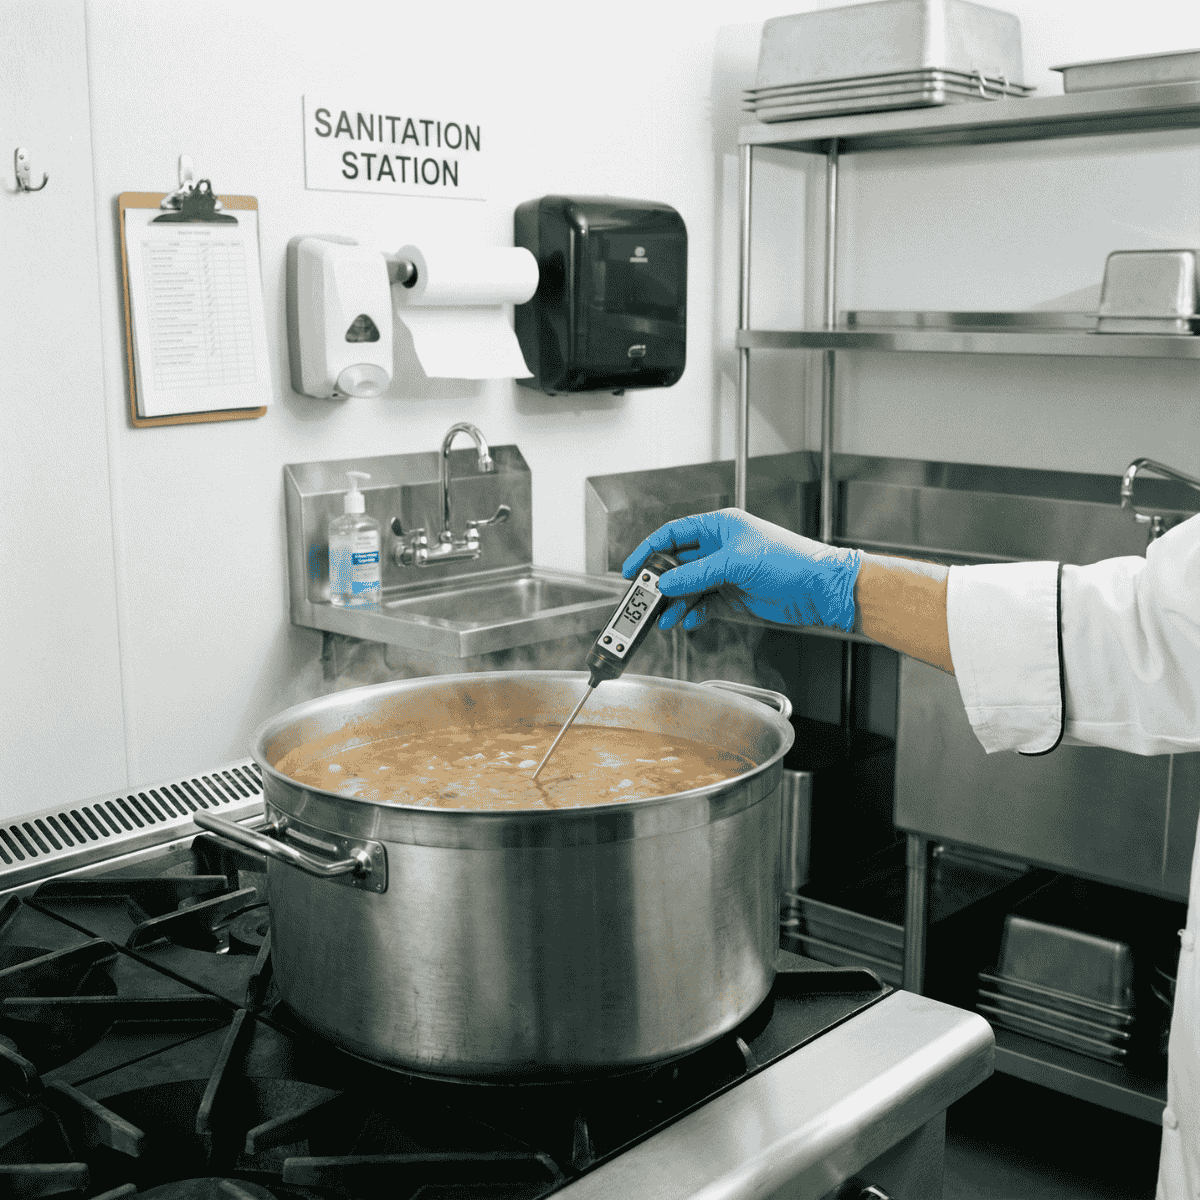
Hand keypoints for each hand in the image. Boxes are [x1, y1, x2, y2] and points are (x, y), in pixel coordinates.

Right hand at [622, 509, 862, 632]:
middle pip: (677, 564)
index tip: (630, 568)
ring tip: (665, 619)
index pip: (673, 534)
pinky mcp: (734, 596)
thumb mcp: (736, 562)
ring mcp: (726, 574)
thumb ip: (697, 574)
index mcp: (720, 527)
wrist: (820, 590)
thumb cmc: (790, 561)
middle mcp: (720, 548)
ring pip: (688, 588)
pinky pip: (703, 605)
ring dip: (675, 604)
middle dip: (660, 583)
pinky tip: (688, 621)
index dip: (649, 550)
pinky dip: (693, 613)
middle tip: (644, 600)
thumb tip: (665, 583)